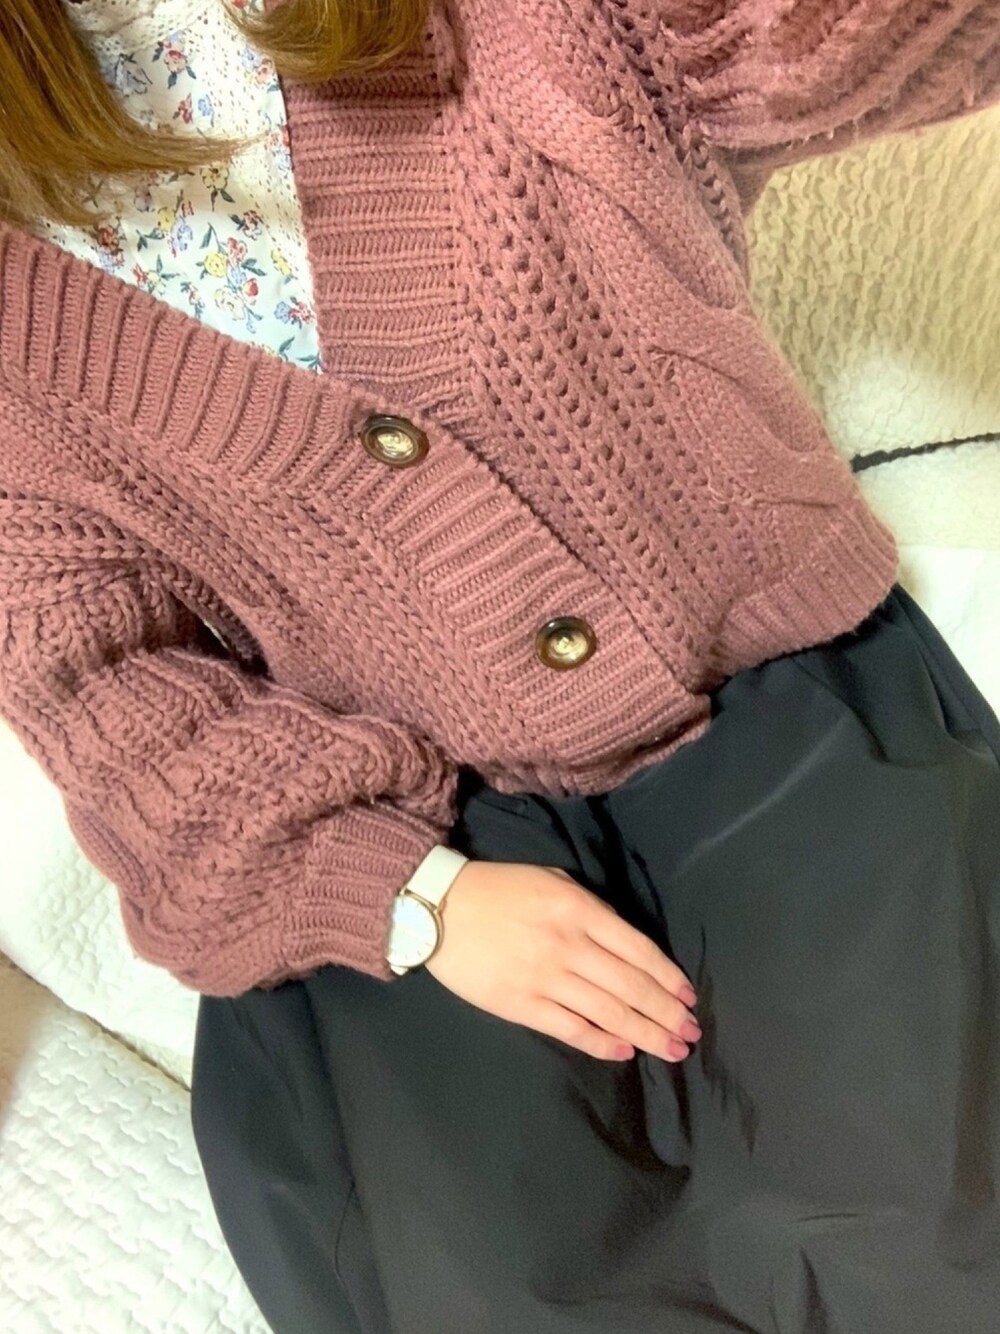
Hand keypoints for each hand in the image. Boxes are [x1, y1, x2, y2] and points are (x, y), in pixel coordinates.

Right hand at [425, 860, 699, 1061]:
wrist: (440, 907)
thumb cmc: (501, 889)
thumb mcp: (554, 881)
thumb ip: (593, 909)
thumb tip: (627, 946)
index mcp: (580, 910)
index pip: (638, 950)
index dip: (668, 978)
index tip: (689, 998)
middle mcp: (569, 945)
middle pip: (631, 986)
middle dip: (666, 1013)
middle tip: (691, 1034)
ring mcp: (545, 978)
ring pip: (609, 1012)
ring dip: (646, 1033)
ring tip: (672, 1049)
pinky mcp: (521, 1004)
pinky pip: (571, 1029)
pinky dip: (602, 1043)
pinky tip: (625, 1052)